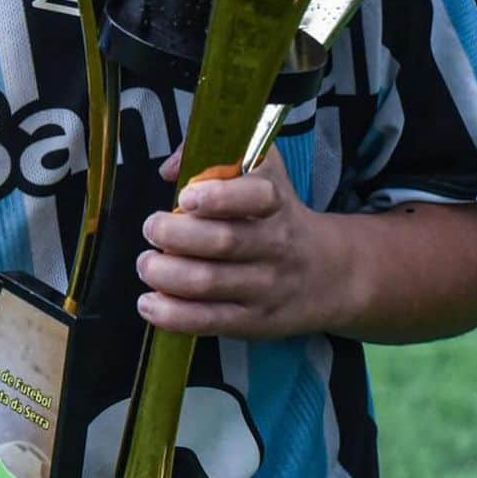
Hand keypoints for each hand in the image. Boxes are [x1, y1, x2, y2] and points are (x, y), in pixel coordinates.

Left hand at [136, 148, 348, 339]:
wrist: (329, 272)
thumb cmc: (279, 212)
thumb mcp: (263, 170)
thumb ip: (217, 156)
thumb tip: (170, 168)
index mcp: (276, 202)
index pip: (256, 197)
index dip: (218, 196)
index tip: (187, 196)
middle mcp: (274, 244)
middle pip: (224, 241)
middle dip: (175, 234)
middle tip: (151, 227)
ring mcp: (264, 286)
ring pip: (209, 283)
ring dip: (166, 274)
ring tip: (146, 263)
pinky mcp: (253, 321)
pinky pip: (208, 321)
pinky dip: (172, 315)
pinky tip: (149, 303)